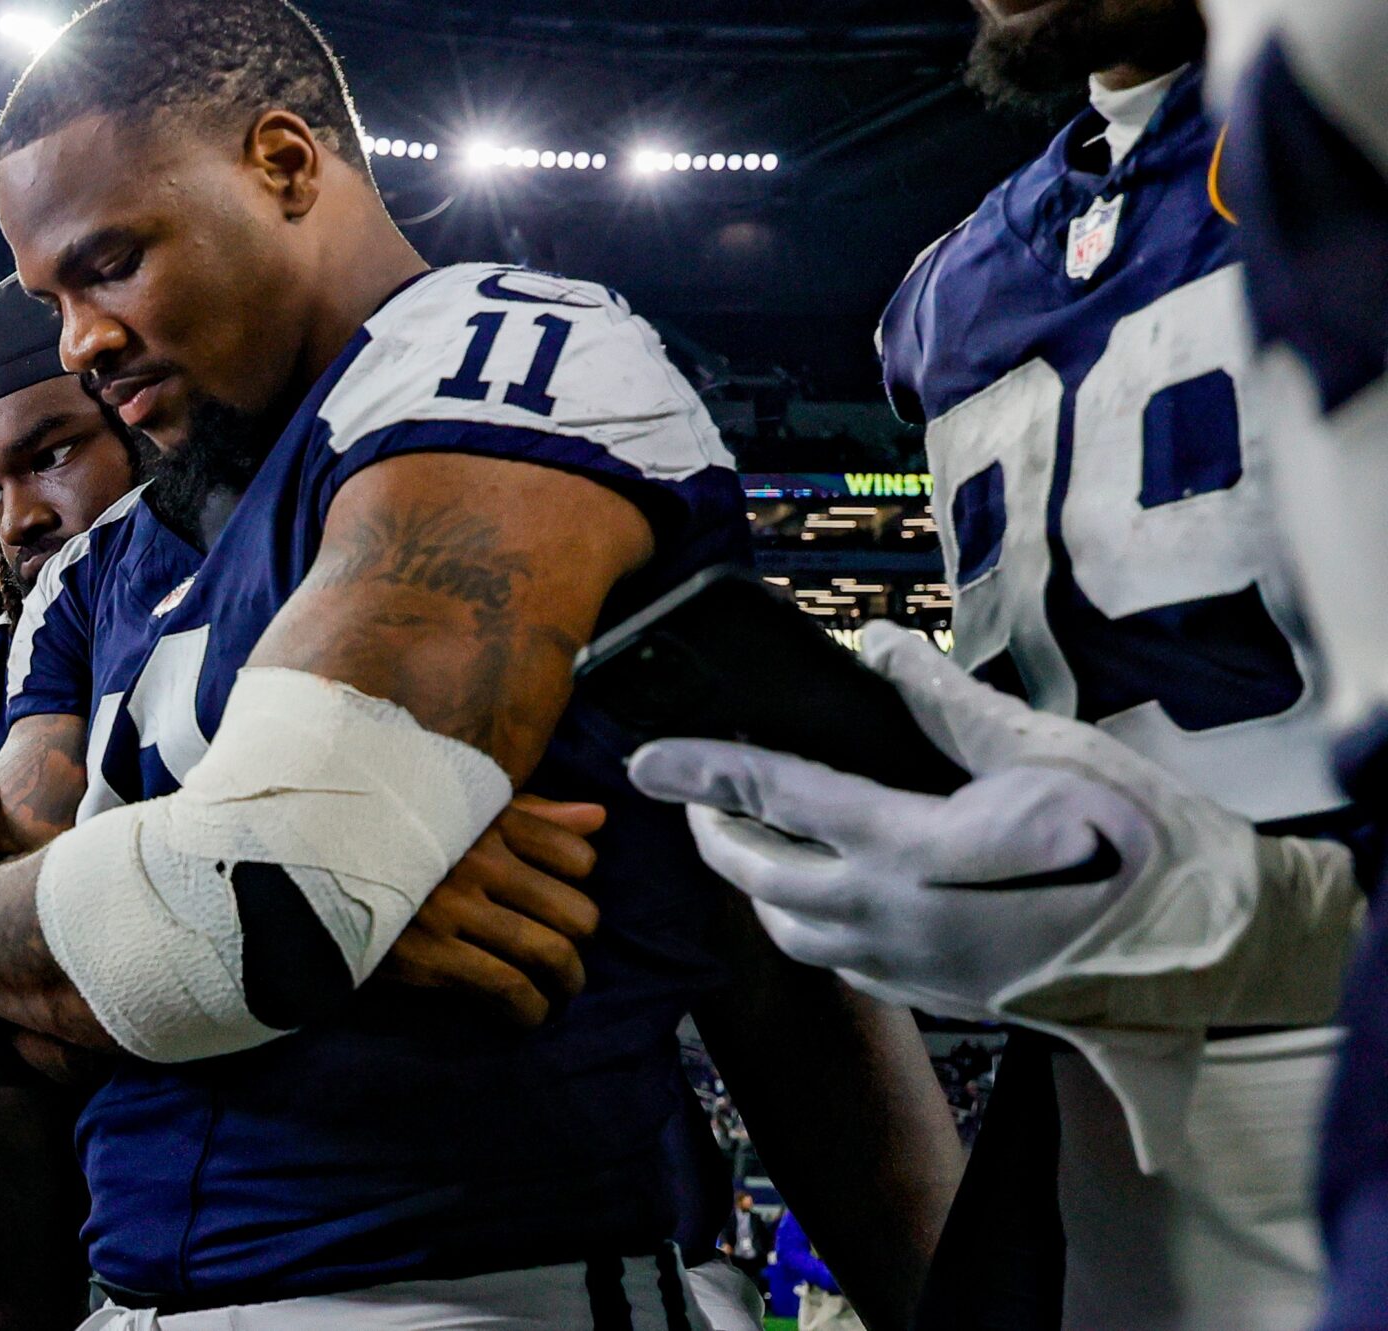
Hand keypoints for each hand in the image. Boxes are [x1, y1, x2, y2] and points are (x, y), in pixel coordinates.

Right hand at [379, 794, 604, 1025]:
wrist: (310, 876)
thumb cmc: (394, 843)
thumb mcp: (459, 813)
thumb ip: (532, 816)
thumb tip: (599, 819)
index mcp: (487, 819)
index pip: (577, 856)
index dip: (579, 887)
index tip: (561, 906)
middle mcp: (478, 860)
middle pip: (575, 911)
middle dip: (581, 944)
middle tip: (567, 961)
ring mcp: (456, 907)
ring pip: (550, 952)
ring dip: (566, 983)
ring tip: (558, 993)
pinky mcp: (432, 952)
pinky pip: (509, 987)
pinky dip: (531, 1009)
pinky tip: (528, 1015)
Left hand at [623, 620, 1262, 1025]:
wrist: (1209, 943)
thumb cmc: (1135, 837)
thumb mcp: (1040, 746)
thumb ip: (943, 700)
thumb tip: (881, 646)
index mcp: (903, 846)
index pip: (770, 796)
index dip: (698, 771)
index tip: (642, 757)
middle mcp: (888, 915)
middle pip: (758, 874)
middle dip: (713, 830)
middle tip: (695, 792)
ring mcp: (909, 965)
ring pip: (790, 929)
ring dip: (757, 883)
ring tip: (754, 836)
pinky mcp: (937, 995)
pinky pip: (839, 960)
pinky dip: (809, 921)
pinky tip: (827, 891)